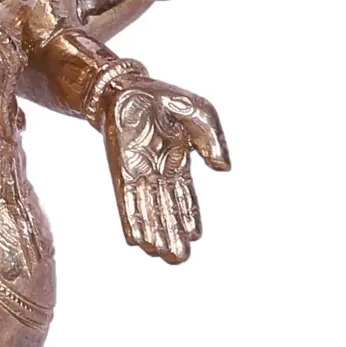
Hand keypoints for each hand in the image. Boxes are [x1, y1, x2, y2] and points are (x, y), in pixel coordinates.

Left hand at [100, 68, 229, 262]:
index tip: (195, 237)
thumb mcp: (201, 112)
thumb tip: (224, 169)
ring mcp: (139, 172)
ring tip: (157, 255)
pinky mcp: (121, 170)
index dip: (190, 216)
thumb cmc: (164, 97)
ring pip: (147, 210)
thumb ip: (214, 140)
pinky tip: (134, 239)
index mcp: (179, 161)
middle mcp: (158, 172)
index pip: (185, 196)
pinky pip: (126, 200)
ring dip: (152, 233)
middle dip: (172, 234)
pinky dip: (130, 219)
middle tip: (178, 260)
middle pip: (166, 210)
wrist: (128, 86)